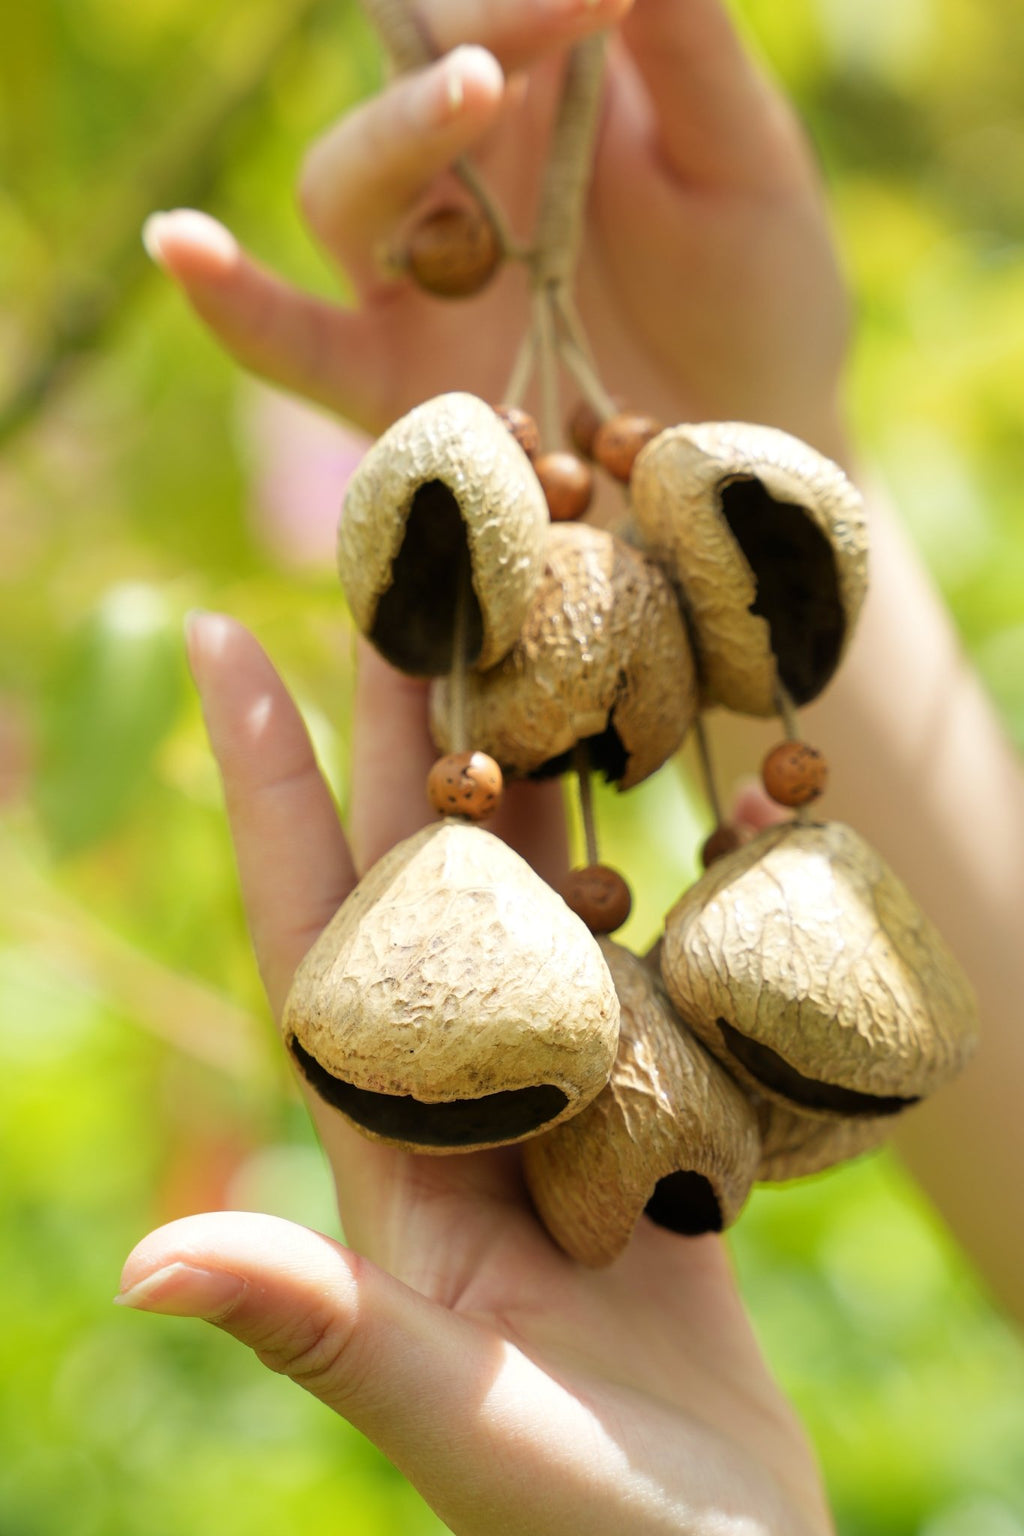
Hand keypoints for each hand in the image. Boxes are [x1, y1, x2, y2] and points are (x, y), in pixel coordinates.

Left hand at [118, 614, 833, 1535]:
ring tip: (541, 637)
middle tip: (404, 585)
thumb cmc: (587, 1532)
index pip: (314, 932)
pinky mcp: (659, 1115)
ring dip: (541, 767)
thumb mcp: (455, 1424)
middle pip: (431, 874)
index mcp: (393, 1147)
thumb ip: (325, 1334)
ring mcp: (568, 1095)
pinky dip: (672, 866)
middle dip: (414, 728)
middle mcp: (469, 1094)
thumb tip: (148, 1269)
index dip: (272, 791)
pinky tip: (691, 782)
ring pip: (547, 892)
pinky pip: (660, 958)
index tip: (234, 647)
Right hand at [142, 0, 848, 457]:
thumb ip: (685, 45)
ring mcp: (419, 284)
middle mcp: (461, 183)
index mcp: (540, 107)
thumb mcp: (743, 163)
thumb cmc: (758, 301)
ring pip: (344, 188)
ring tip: (478, 86)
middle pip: (400, 82)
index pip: (485, 11)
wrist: (755, 461)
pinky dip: (234, 303)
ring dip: (393, 138)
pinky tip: (181, 247)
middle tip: (536, 33)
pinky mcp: (396, 389)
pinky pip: (292, 345)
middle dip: (466, 41)